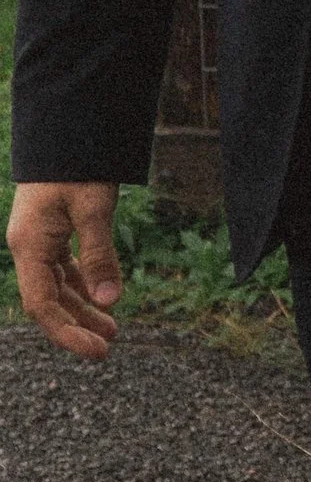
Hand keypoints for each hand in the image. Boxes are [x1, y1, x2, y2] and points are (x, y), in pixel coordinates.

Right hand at [9, 181, 124, 360]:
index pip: (42, 304)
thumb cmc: (77, 165)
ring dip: (82, 307)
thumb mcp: (94, 209)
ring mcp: (38, 240)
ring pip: (58, 285)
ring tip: (112, 329)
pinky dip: (83, 285)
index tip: (97, 351)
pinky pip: (64, 268)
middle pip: (49, 299)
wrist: (67, 130)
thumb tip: (110, 302)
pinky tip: (102, 298)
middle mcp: (28, 246)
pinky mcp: (51, 232)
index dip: (66, 333)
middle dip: (77, 325)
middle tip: (108, 346)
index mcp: (29, 245)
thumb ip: (100, 256)